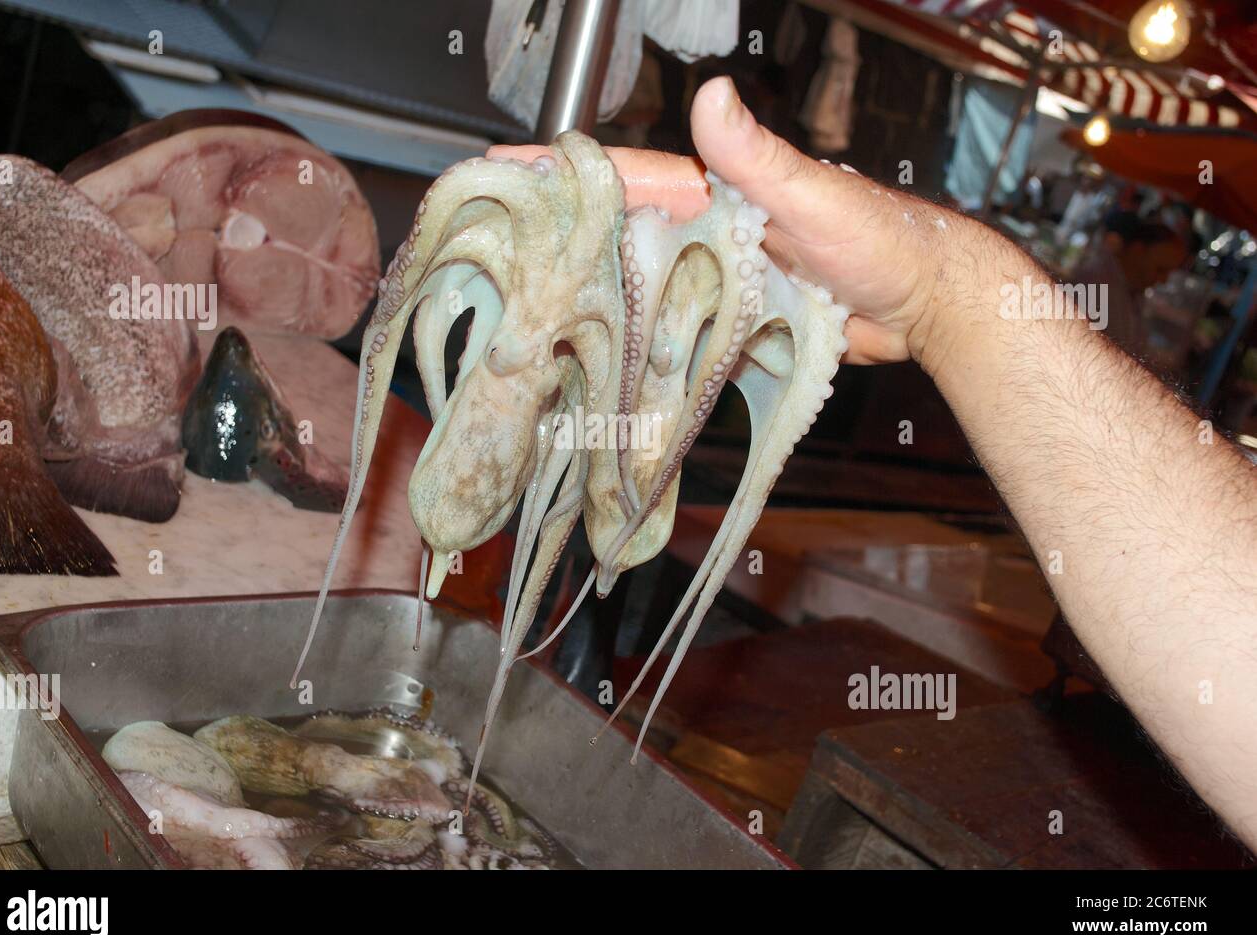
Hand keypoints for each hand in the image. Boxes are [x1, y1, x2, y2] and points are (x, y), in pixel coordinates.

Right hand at [490, 76, 990, 365]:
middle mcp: (709, 228)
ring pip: (642, 280)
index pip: (626, 174)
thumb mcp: (815, 195)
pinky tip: (605, 354)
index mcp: (717, 189)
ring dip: (591, 291)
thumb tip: (712, 96)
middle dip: (558, 236)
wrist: (927, 303)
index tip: (500, 172)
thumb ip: (758, 156)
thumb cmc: (883, 240)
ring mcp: (721, 273)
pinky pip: (678, 322)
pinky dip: (641, 333)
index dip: (563, 172)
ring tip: (528, 313)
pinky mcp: (738, 316)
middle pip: (620, 230)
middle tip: (492, 258)